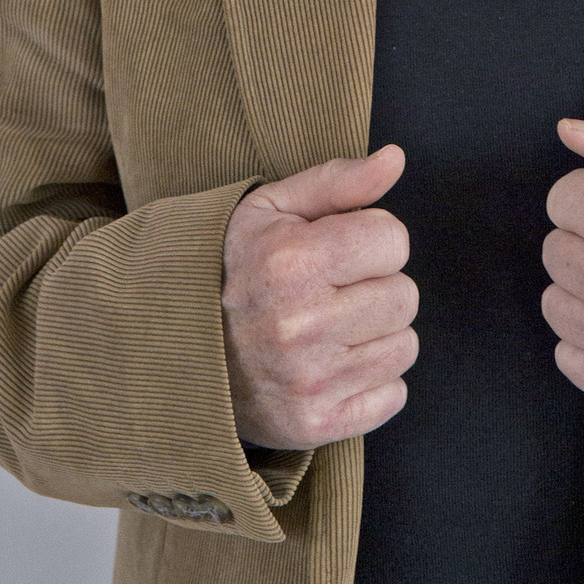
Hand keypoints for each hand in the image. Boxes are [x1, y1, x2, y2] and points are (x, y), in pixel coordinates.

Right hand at [221, 143, 417, 449]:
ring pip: (404, 346)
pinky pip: (393, 395)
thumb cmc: (235, 269)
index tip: (338, 250)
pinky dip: (372, 382)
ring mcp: (309, 381)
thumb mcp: (273, 209)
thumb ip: (338, 180)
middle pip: (405, 296)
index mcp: (292, 262)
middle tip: (333, 292)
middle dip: (376, 286)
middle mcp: (301, 324)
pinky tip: (333, 366)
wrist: (179, 352)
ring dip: (376, 335)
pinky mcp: (315, 425)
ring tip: (331, 329)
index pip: (394, 239)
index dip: (371, 239)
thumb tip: (395, 158)